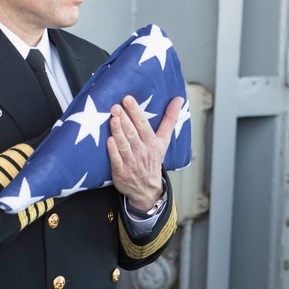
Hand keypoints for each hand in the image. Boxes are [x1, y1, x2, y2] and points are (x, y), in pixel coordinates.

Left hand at [107, 94, 183, 209]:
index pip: (143, 124)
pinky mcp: (120, 172)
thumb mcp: (164, 141)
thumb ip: (170, 119)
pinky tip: (109, 140)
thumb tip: (179, 99)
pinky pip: (117, 160)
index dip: (135, 111)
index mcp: (152, 142)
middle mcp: (142, 151)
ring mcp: (131, 162)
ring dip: (118, 132)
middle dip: (124, 119)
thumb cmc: (153, 160)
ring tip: (112, 119)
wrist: (148, 190)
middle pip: (132, 133)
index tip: (127, 99)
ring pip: (124, 145)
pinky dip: (113, 151)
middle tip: (116, 106)